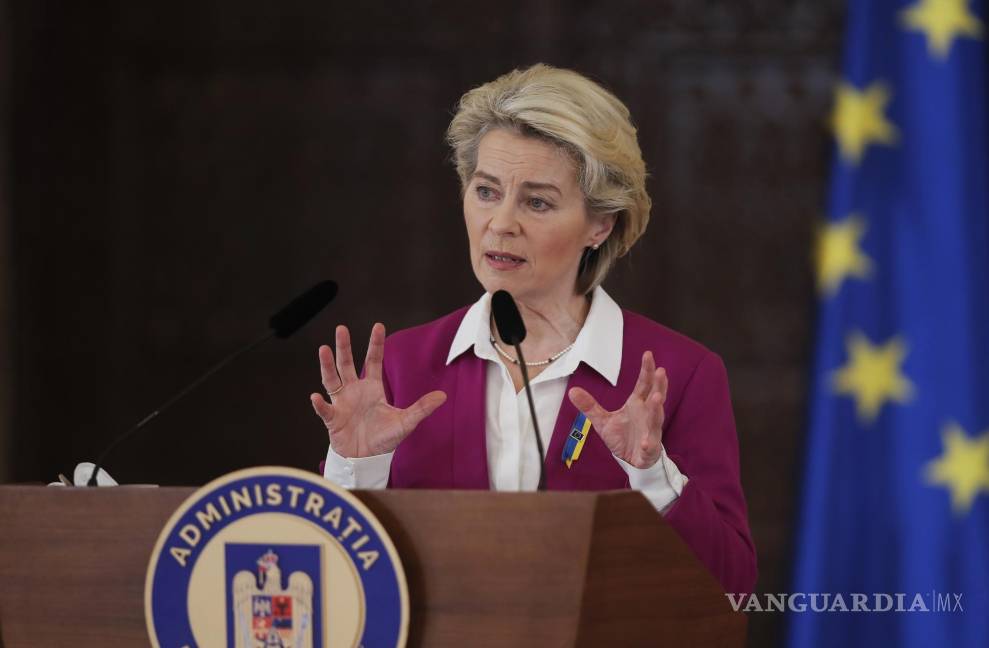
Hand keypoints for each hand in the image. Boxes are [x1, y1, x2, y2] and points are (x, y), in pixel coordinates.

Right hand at [310, 323, 446, 457]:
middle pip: (347, 364)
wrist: (367, 459)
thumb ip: (421, 408)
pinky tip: (315, 397)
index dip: (376, 344)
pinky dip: (320, 405)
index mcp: (372, 388)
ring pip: (332, 380)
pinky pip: (325, 410)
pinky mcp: (333, 419)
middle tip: (341, 328)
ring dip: (327, 365)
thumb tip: (442, 396)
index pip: (373, 360)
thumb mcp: (406, 422)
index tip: (378, 326)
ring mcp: (342, 403)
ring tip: (323, 349)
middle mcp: (354, 390)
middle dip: (344, 347)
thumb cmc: (384, 438)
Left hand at [567, 351, 667, 468]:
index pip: (643, 384)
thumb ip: (589, 406)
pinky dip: (648, 443)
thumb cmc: (622, 437)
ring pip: (655, 419)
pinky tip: (645, 442)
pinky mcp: (648, 448)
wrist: (631, 460)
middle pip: (655, 397)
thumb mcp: (602, 420)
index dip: (646, 370)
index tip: (648, 354)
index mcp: (637, 404)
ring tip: (657, 398)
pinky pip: (649, 445)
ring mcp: (650, 431)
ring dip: (656, 409)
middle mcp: (646, 414)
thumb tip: (572, 391)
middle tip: (661, 371)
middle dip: (659, 385)